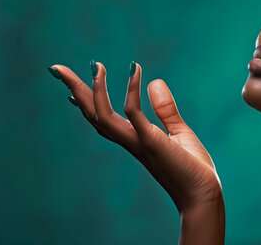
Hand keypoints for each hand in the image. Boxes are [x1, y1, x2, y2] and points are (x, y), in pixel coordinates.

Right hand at [49, 61, 222, 212]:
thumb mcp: (178, 132)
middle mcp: (129, 140)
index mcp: (133, 138)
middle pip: (92, 113)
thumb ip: (165, 109)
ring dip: (94, 90)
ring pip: (102, 115)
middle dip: (74, 90)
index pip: (101, 117)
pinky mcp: (151, 141)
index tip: (69, 85)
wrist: (203, 194)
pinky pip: (133, 112)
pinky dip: (131, 90)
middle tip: (57, 67)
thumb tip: (154, 81)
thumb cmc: (193, 169)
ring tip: (95, 66)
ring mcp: (137, 141)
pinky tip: (135, 70)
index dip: (84, 100)